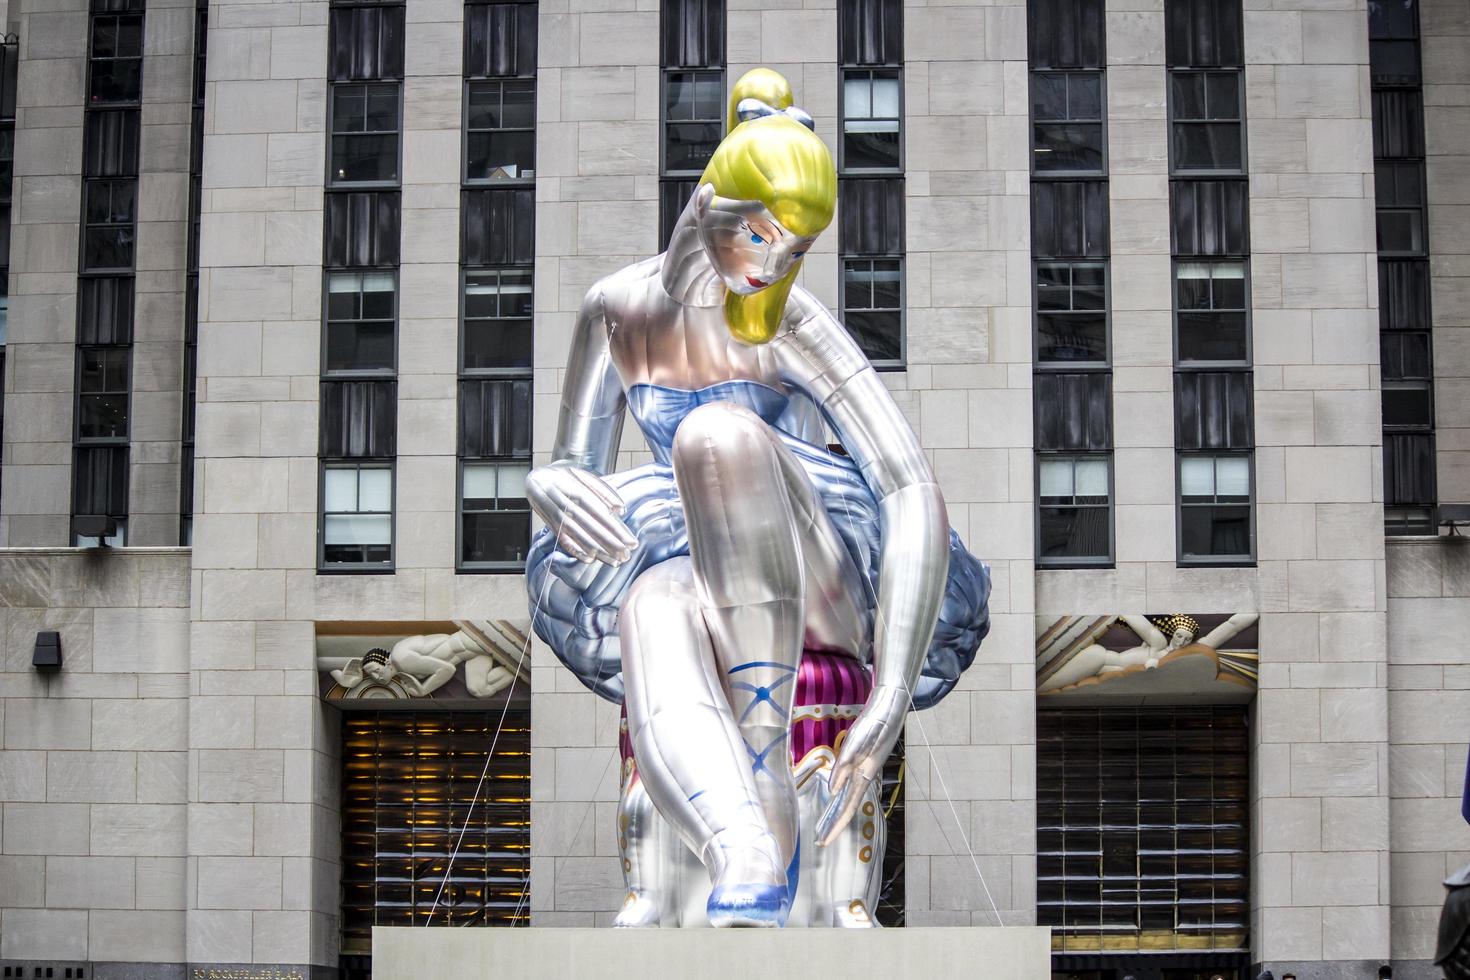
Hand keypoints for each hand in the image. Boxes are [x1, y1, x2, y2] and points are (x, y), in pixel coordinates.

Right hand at [527, 461, 636, 564]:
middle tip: (626, 555)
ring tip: (613, 560)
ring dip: (597, 550)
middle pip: (591, 527)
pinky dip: (575, 550)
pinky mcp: (551, 525)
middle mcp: (565, 504)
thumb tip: (620, 509)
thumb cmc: (565, 477)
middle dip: (610, 543)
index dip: (616, 529)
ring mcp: (557, 516)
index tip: (630, 541)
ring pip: (579, 536)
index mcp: (576, 490)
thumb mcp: (585, 476)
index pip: (600, 512)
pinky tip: (589, 559)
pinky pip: (563, 540)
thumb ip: (604, 491)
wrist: (537, 478)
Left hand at [814, 684, 908, 845]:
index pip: (847, 809)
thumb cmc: (873, 727)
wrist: (888, 711)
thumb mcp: (854, 745)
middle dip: (834, 825)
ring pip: (848, 798)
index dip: (836, 826)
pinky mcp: (861, 763)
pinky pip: (848, 786)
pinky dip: (840, 797)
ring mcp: (863, 771)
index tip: (824, 841)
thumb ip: (844, 767)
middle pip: (847, 808)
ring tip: (824, 825)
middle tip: (820, 841)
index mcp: (863, 777)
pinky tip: (834, 797)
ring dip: (836, 813)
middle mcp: (863, 778)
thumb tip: (833, 790)